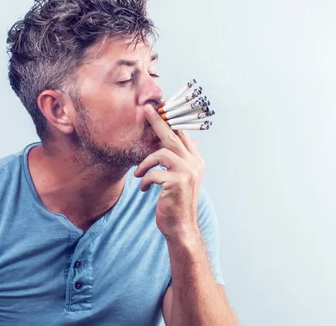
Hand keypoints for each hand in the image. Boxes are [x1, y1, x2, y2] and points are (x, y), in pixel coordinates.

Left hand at [134, 105, 204, 242]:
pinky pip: (154, 173)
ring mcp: (187, 173)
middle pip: (173, 136)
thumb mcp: (178, 178)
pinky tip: (143, 188)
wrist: (180, 227)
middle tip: (146, 110)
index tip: (158, 109)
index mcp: (196, 160)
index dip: (170, 120)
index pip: (183, 134)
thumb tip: (166, 141)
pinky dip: (145, 180)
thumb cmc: (175, 202)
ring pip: (161, 153)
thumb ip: (176, 160)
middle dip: (158, 121)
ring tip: (139, 174)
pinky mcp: (177, 183)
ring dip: (145, 163)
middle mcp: (195, 164)